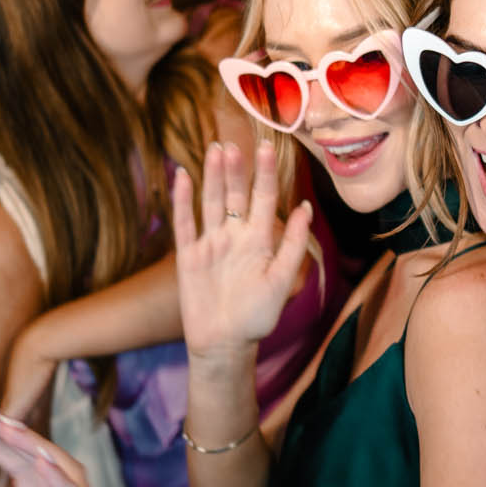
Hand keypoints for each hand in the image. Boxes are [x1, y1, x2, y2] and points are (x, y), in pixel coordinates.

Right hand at [176, 141, 313, 362]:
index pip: (263, 198)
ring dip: (213, 176)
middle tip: (237, 141)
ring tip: (216, 149)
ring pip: (211, 201)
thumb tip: (304, 207)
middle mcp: (234, 235)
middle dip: (237, 169)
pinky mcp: (188, 256)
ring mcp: (210, 243)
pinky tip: (181, 175)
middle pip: (235, 194)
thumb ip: (292, 244)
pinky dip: (182, 199)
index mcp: (259, 239)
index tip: (269, 146)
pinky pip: (184, 223)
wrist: (225, 345)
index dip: (265, 173)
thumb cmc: (257, 316)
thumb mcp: (282, 280)